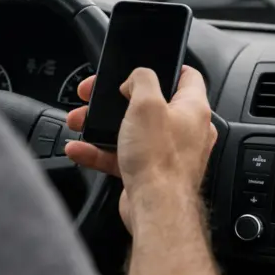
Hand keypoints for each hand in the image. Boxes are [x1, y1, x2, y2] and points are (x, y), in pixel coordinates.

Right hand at [64, 66, 216, 231]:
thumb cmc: (160, 161)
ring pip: (132, 130)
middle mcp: (185, 131)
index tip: (145, 64)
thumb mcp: (147, 103)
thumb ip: (142, 79)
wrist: (155, 210)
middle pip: (149, 104)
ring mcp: (167, 153)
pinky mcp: (150, 173)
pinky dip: (101, 151)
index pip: (187, 76)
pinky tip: (80, 149)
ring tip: (80, 121)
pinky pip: (122, 155)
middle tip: (97, 95)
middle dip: (117, 99)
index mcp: (193, 109)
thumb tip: (136, 78)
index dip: (166, 66)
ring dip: (103, 125)